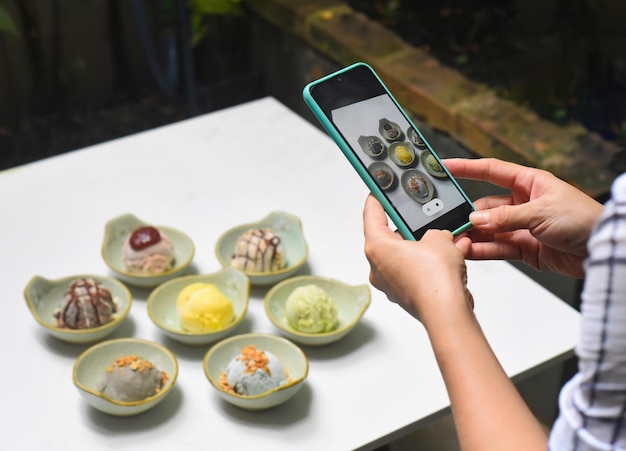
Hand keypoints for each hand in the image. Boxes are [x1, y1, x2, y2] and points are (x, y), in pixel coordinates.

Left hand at [362, 195, 472, 323]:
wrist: (447, 313)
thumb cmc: (435, 279)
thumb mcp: (439, 238)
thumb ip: (435, 231)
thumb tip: (438, 238)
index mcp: (376, 248)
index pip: (371, 215)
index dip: (376, 200)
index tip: (376, 191)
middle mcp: (378, 267)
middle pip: (390, 238)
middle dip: (411, 228)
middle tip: (422, 217)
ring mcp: (391, 284)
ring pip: (407, 257)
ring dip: (426, 248)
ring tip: (447, 240)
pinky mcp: (406, 296)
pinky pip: (418, 273)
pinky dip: (432, 265)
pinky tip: (452, 258)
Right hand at [445, 158, 602, 277]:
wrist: (602, 249)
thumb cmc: (583, 220)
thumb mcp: (540, 212)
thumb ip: (505, 217)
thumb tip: (476, 219)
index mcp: (529, 183)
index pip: (490, 171)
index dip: (466, 168)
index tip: (444, 167)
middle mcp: (522, 203)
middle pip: (485, 206)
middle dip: (468, 214)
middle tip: (450, 221)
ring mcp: (522, 227)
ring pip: (488, 229)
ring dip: (473, 235)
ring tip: (458, 240)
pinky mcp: (524, 248)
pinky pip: (497, 248)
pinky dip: (483, 250)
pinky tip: (470, 251)